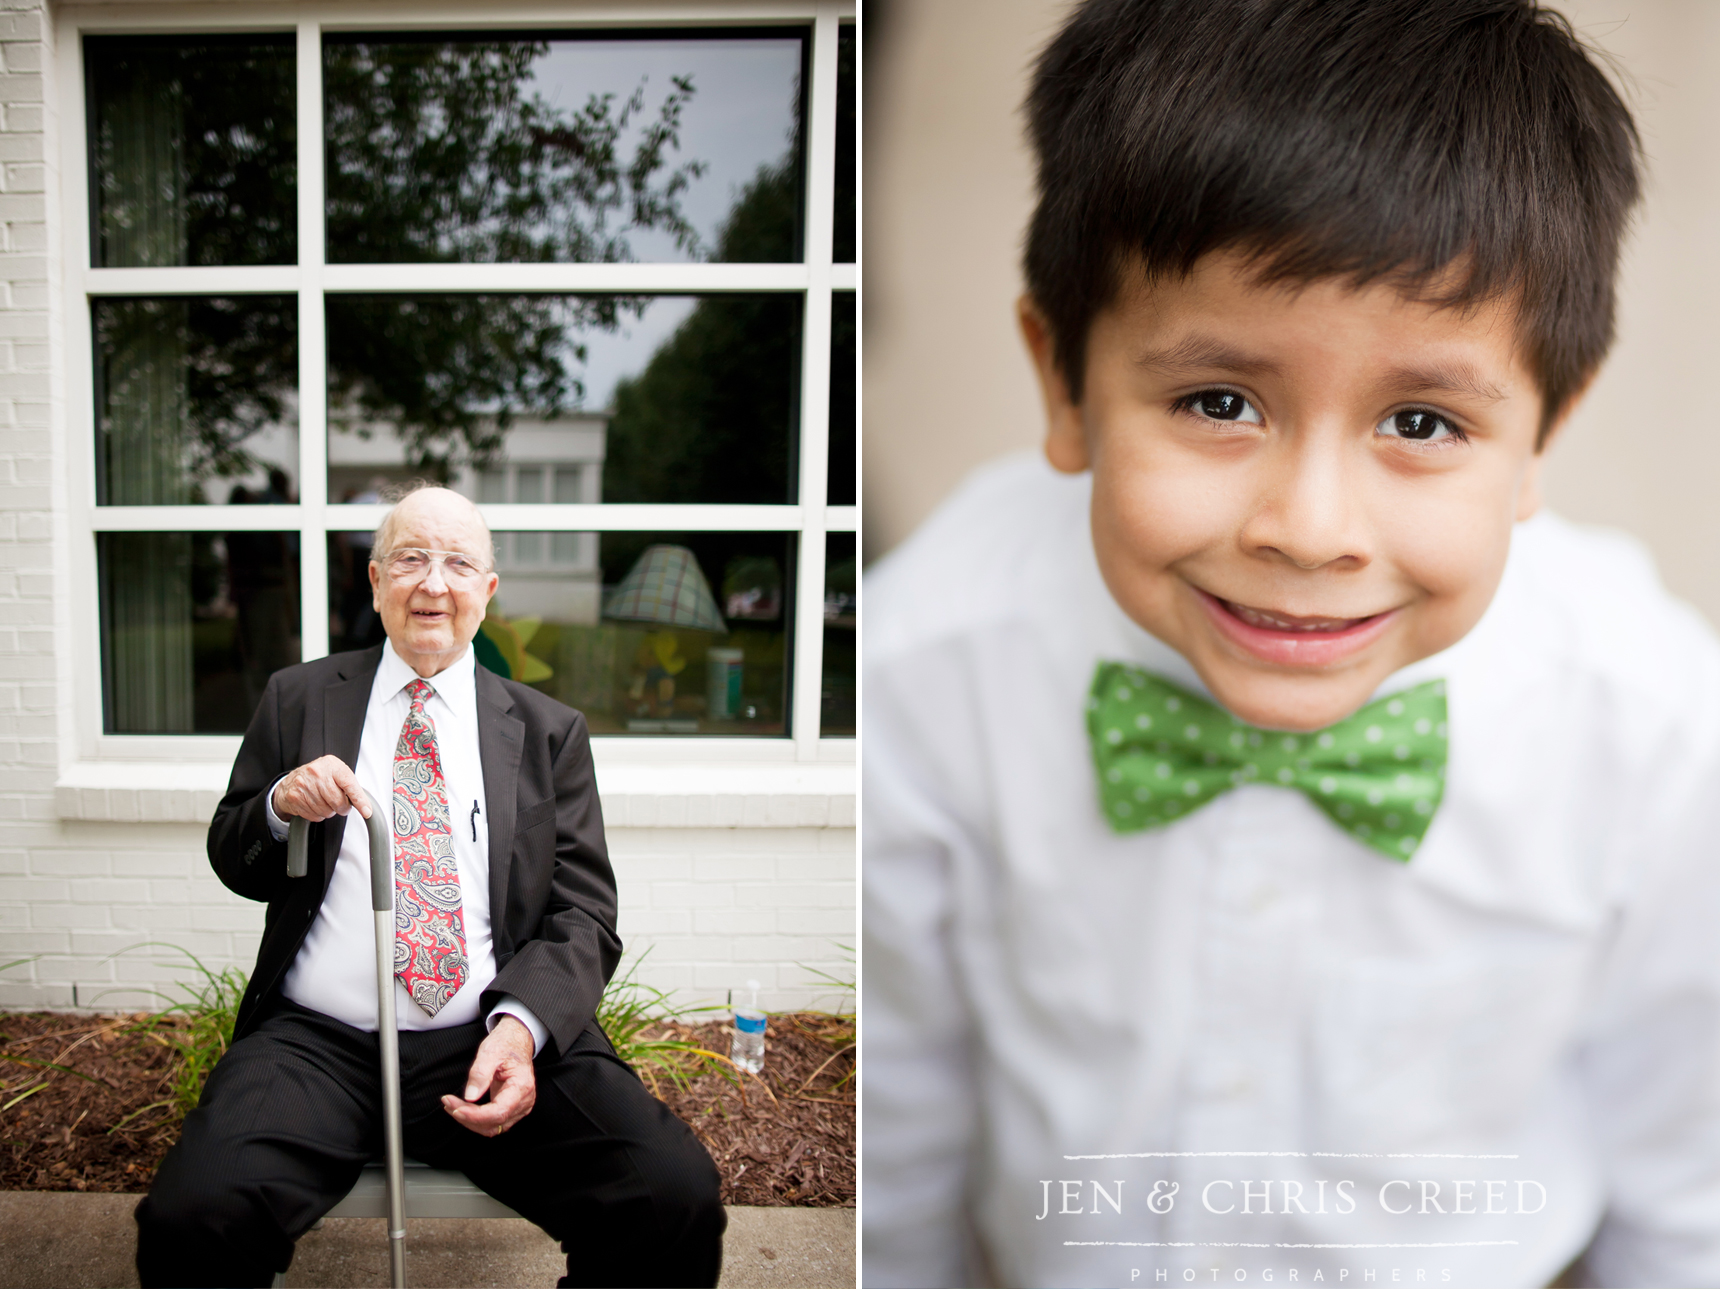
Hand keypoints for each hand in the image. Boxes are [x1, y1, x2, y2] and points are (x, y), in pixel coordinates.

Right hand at [272, 755, 370, 822]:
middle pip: (338, 801)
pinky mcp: (295, 797)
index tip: (367, 812)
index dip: (359, 800)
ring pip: (326, 811)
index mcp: (331, 764)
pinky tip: (314, 805)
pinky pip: (314, 816)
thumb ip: (349, 784)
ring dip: (329, 811)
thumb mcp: (335, 773)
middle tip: (340, 805)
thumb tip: (365, 804)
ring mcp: (304, 785)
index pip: (349, 784)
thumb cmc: (319, 778)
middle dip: (342, 808)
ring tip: (324, 802)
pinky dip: (317, 815)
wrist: (291, 781)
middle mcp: (316, 772)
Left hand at [442, 1015, 536, 1136]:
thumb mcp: (490, 1052)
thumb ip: (480, 1073)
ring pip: (492, 1127)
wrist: (516, 1041)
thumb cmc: (506, 1044)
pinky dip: (476, 1119)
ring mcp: (520, 1107)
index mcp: (522, 1086)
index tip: (455, 1108)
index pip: (498, 1112)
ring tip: (452, 1105)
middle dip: (468, 1117)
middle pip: (494, 1123)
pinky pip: (493, 1123)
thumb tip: (470, 1097)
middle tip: (448, 1102)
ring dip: (470, 1121)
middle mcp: (524, 1100)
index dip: (475, 1115)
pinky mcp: (512, 1109)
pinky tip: (463, 1108)